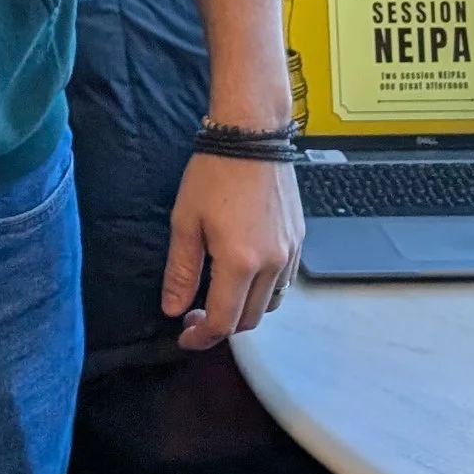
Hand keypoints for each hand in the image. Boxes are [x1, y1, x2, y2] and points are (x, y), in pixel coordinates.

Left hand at [161, 153, 302, 348]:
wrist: (252, 135)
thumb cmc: (213, 173)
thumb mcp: (184, 221)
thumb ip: (180, 271)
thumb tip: (174, 309)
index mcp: (239, 263)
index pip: (223, 322)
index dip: (201, 337)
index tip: (184, 336)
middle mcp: (271, 264)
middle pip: (249, 319)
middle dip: (221, 326)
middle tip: (195, 314)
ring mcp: (290, 253)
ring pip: (271, 304)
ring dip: (245, 310)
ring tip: (219, 294)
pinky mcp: (299, 240)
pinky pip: (284, 282)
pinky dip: (264, 290)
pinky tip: (243, 274)